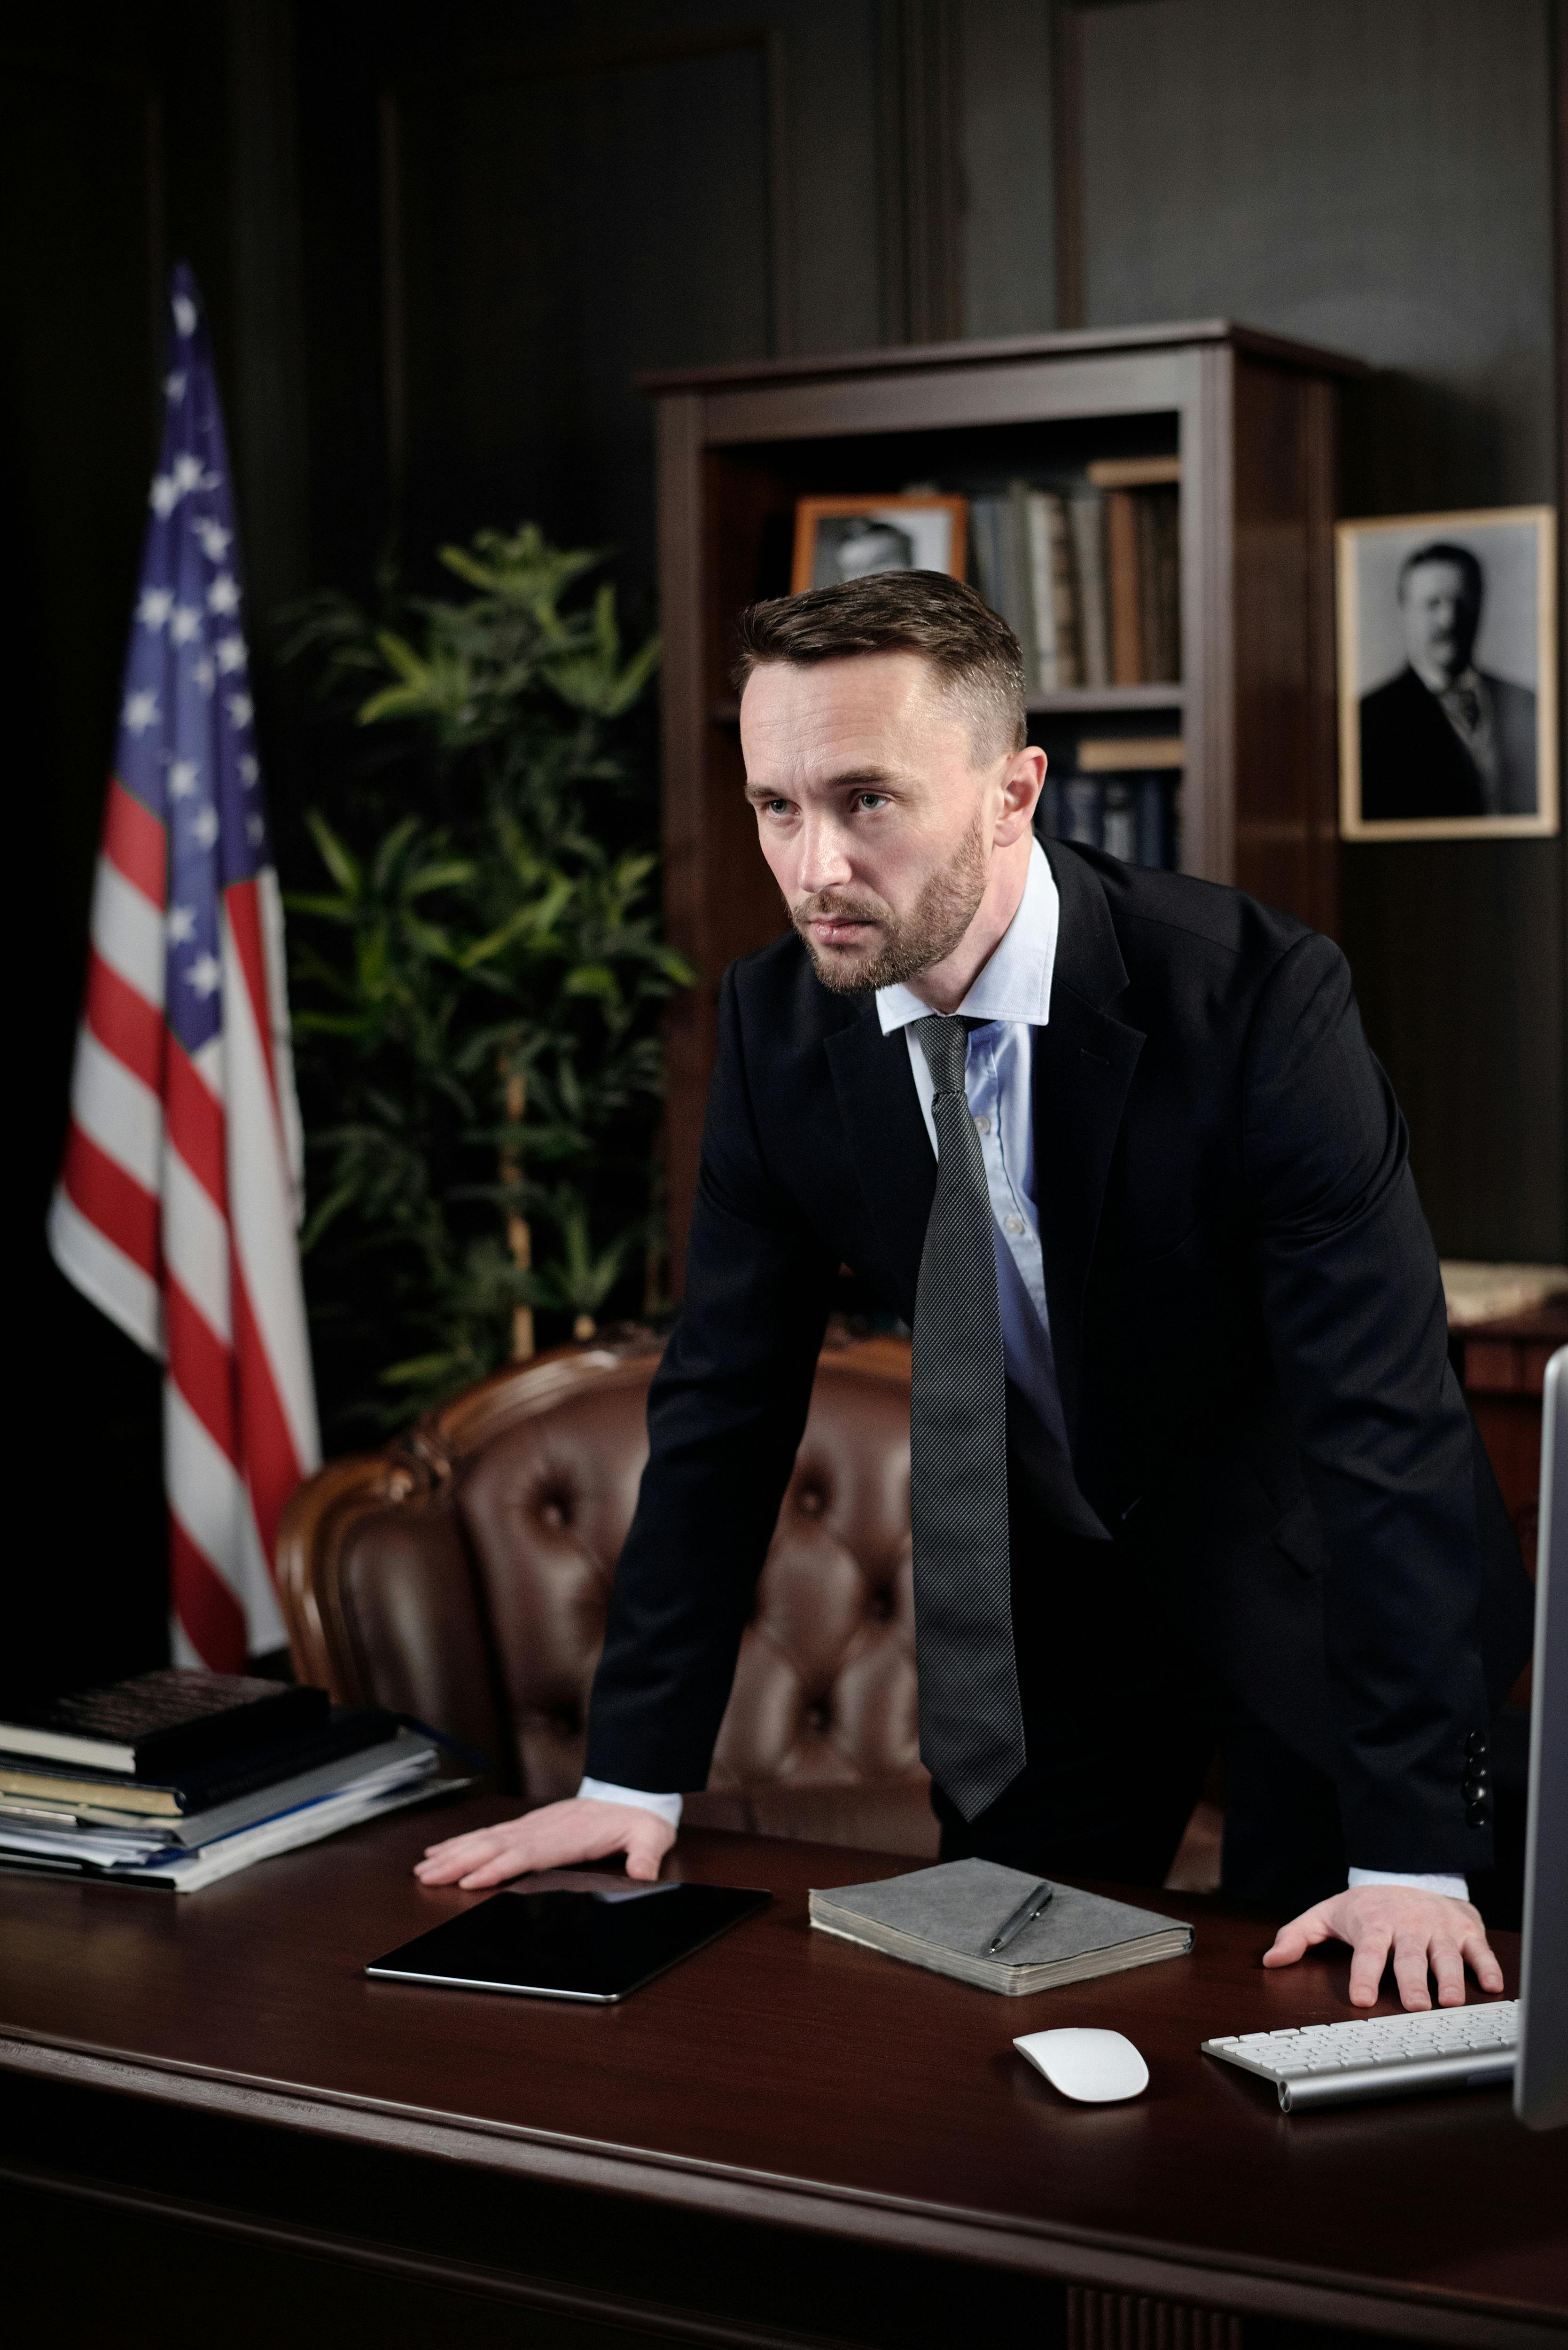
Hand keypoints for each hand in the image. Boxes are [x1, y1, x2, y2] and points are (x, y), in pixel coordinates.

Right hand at [414, 1797, 676, 1890]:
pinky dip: (465, 1843)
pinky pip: (491, 1835)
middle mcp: (542, 1828)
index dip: (497, 1867)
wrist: (632, 1791)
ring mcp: (532, 1825)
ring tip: (425, 1866)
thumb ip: (645, 1855)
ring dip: (454, 1853)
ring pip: (486, 1839)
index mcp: (567, 1836)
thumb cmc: (638, 1819)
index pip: (526, 1853)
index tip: (469, 1880)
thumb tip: (644, 1872)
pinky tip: (445, 1850)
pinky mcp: (528, 1826)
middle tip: (427, 1876)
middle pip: (494, 1846)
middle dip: (459, 1862)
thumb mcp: (650, 1836)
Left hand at [1262, 1883, 1504, 2010]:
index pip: (1367, 1952)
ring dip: (1450, 1978)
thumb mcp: (1327, 1914)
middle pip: (1410, 1956)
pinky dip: (1487, 1966)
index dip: (1364, 1975)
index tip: (1362, 1999)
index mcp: (1374, 1924)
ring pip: (1446, 1955)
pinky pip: (1479, 1949)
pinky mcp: (1465, 1929)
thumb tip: (1270, 1959)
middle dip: (1412, 1981)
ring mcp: (1439, 1927)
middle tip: (1415, 2005)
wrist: (1411, 1876)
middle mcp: (1408, 1925)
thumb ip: (1298, 1936)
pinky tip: (1491, 1986)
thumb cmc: (1368, 1906)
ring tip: (1449, 2001)